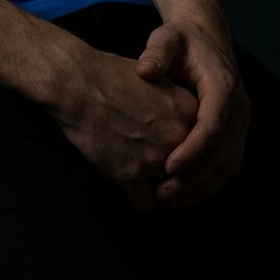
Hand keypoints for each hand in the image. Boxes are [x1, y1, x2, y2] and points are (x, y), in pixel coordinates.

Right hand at [51, 47, 198, 212]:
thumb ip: (177, 106)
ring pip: (170, 191)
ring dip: (158, 188)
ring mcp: (155, 159)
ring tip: (144, 179)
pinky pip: (144, 205)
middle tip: (158, 169)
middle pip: (190, 171)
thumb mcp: (156, 80)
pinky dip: (137, 200)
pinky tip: (129, 188)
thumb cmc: (110, 74)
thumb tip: (187, 124)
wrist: (75, 82)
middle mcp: (178, 139)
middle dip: (176, 173)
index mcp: (190, 113)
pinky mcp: (130, 175)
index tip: (178, 154)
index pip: (204, 147)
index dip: (190, 151)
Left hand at [136, 19, 249, 208]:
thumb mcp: (167, 38)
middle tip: (163, 194)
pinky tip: (182, 192)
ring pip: (229, 165)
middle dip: (195, 178)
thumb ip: (156, 51)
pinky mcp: (235, 133)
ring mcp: (241, 123)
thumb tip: (145, 70)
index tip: (168, 166)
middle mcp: (239, 108)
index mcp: (223, 86)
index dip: (193, 149)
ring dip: (202, 187)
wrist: (206, 37)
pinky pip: (228, 164)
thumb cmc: (182, 40)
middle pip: (224, 153)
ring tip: (169, 199)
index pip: (213, 125)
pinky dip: (208, 183)